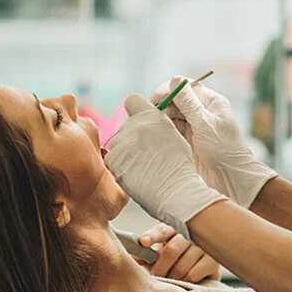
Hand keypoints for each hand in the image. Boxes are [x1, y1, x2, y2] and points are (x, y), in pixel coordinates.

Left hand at [105, 95, 226, 240]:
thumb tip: (145, 122)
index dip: (136, 110)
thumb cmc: (179, 167)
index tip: (141, 123)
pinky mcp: (113, 159)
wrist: (175, 191)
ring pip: (118, 143)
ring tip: (144, 167)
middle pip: (125, 126)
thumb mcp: (174, 135)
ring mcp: (121, 142)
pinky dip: (121, 166)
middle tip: (148, 154)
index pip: (132, 100)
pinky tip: (136, 174)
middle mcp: (134, 125)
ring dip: (126, 152)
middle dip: (133, 137)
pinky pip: (112, 158)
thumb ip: (156, 124)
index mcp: (152, 116)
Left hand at [136, 223, 221, 282]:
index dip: (152, 236)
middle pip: (171, 251)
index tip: (143, 242)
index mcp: (173, 228)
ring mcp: (203, 246)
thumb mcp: (161, 252)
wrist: (203, 263)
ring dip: (172, 276)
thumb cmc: (178, 256)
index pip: (161, 230)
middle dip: (160, 268)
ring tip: (171, 277)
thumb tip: (132, 257)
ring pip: (181, 267)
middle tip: (155, 276)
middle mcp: (190, 234)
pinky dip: (184, 281)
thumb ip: (147, 255)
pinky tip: (184, 278)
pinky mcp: (212, 260)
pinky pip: (192, 275)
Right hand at [150, 78, 277, 206]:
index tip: (154, 99)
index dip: (168, 90)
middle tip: (148, 116)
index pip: (186, 87)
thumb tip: (175, 79)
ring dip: (161, 119)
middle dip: (162, 106)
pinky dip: (164, 131)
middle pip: (176, 101)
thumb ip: (189, 103)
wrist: (232, 179)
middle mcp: (202, 112)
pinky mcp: (188, 140)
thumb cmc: (225, 150)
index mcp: (211, 102)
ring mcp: (195, 126)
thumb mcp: (205, 124)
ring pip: (172, 116)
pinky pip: (172, 130)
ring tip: (150, 126)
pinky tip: (156, 135)